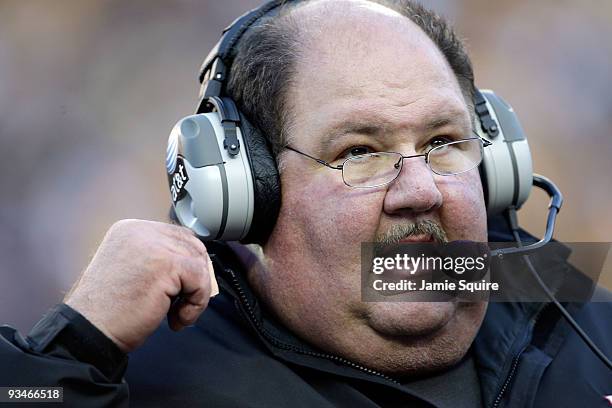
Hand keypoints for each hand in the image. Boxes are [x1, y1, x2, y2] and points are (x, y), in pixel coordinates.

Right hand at [64, 219, 218, 352]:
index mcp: (131, 229)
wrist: (89, 331)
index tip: (183, 289)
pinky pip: (201, 280)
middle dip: (196, 277)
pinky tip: (176, 319)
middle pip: (193, 246)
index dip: (189, 264)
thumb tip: (194, 262)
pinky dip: (196, 303)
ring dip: (195, 294)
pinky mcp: (165, 264)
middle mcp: (141, 231)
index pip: (178, 236)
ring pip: (199, 264)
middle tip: (182, 304)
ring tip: (175, 313)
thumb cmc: (109, 310)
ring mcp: (153, 245)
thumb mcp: (133, 270)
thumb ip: (157, 258)